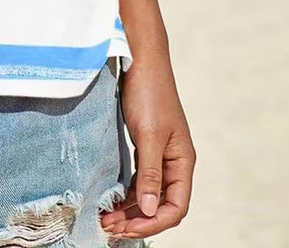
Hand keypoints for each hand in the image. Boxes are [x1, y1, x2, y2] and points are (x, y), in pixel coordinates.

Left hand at [100, 55, 195, 239]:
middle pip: (161, 205)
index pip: (176, 207)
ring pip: (148, 193)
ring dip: (130, 208)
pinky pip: (139, 178)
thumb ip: (150, 174)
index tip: (126, 228)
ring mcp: (159, 154)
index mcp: (183, 162)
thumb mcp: (149, 135)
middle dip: (137, 219)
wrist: (140, 60)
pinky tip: (110, 198)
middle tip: (108, 227)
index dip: (154, 222)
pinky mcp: (145, 145)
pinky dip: (126, 192)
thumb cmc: (148, 94)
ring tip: (105, 217)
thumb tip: (151, 210)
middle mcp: (174, 162)